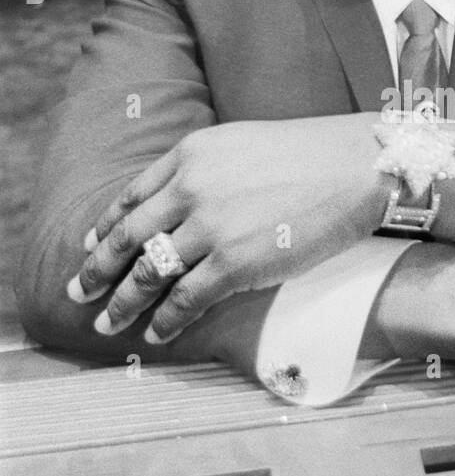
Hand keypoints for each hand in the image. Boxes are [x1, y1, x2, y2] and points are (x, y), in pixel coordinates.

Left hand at [67, 116, 382, 341]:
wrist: (356, 166)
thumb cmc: (312, 156)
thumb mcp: (242, 144)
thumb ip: (206, 169)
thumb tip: (185, 200)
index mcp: (190, 156)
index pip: (133, 196)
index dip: (106, 225)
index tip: (91, 245)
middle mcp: (191, 189)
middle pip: (128, 237)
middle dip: (97, 269)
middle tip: (78, 290)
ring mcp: (211, 228)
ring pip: (149, 273)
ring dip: (123, 302)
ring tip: (107, 322)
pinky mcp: (235, 262)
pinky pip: (186, 298)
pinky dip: (166, 319)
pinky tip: (156, 331)